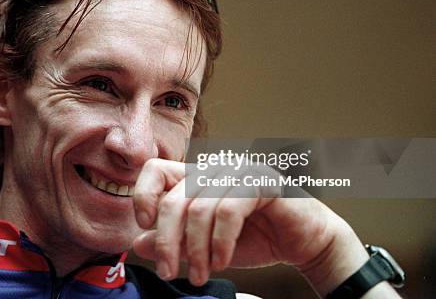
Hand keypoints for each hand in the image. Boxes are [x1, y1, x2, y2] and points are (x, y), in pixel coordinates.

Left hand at [131, 158, 392, 296]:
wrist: (305, 243)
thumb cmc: (256, 239)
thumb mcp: (204, 245)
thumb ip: (174, 241)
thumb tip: (138, 243)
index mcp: (196, 176)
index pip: (155, 170)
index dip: (142, 196)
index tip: (144, 226)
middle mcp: (213, 168)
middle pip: (173, 198)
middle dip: (167, 241)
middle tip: (167, 271)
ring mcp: (237, 171)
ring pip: (198, 208)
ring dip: (196, 250)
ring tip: (199, 275)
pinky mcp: (261, 181)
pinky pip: (228, 211)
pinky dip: (220, 242)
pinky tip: (221, 261)